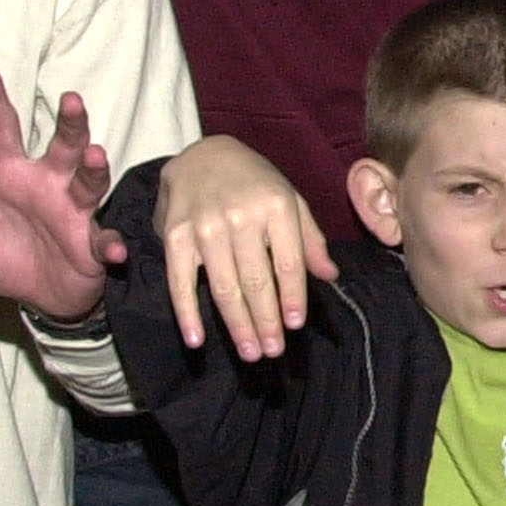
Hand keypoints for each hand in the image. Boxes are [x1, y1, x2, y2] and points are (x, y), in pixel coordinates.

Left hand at [0, 58, 130, 320]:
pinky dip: (107, 243)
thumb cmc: (5, 256)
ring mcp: (73, 212)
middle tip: (70, 99)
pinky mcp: (90, 243)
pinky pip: (101, 240)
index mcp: (13, 177)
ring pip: (87, 181)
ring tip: (95, 155)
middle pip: (61, 146)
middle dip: (69, 123)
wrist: (44, 295)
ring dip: (94, 169)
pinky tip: (109, 248)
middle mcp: (48, 184)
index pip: (2, 130)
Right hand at [153, 135, 337, 360]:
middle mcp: (240, 216)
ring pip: (224, 287)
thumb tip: (329, 275)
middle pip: (257, 280)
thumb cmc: (255, 182)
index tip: (295, 325)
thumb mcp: (290, 200)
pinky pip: (180, 281)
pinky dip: (187, 313)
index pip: (288, 262)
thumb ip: (310, 239)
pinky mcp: (175, 235)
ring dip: (238, 325)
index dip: (293, 297)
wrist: (203, 154)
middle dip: (266, 321)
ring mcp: (205, 226)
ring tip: (250, 352)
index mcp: (276, 206)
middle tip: (273, 351)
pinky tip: (197, 340)